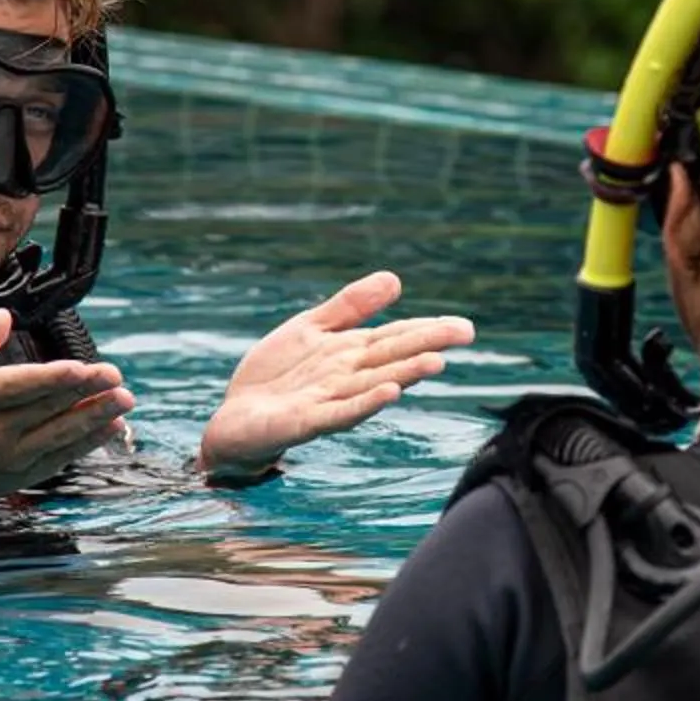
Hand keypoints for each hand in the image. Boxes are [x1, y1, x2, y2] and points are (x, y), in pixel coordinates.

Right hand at [0, 310, 134, 506]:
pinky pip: (61, 457)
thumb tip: (4, 317)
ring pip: (61, 434)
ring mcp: (11, 455)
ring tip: (123, 400)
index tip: (82, 368)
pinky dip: (88, 443)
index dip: (53, 379)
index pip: (20, 386)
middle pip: (48, 408)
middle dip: (86, 391)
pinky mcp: (22, 473)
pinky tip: (110, 427)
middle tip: (115, 376)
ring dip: (96, 417)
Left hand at [198, 271, 475, 480]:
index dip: (428, 329)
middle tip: (465, 334)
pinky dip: (365, 402)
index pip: (395, 336)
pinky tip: (389, 392)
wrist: (234, 419)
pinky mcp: (305, 421)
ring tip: (435, 362)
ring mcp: (329, 400)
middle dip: (427, 345)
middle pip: (391, 357)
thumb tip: (395, 279)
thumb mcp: (311, 329)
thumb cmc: (276, 377)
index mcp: (350, 352)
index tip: (465, 326)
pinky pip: (339, 411)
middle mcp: (347, 376)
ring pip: (373, 383)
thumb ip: (349, 307)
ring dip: (404, 374)